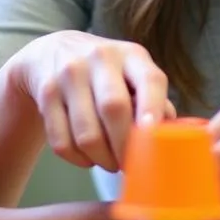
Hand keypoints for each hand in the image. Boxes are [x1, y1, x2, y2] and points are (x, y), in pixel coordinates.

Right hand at [13, 31, 173, 171]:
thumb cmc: (104, 72)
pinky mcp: (46, 92)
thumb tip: (173, 136)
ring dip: (102, 159)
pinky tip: (86, 155)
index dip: (154, 112)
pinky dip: (77, 159)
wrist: (50, 53)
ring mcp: (69, 73)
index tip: (155, 140)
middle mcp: (100, 58)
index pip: (150, 81)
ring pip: (87, 133)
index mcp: (131, 54)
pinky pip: (62, 141)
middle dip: (125, 148)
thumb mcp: (132, 73)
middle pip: (114, 109)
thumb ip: (154, 101)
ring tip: (109, 162)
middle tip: (130, 166)